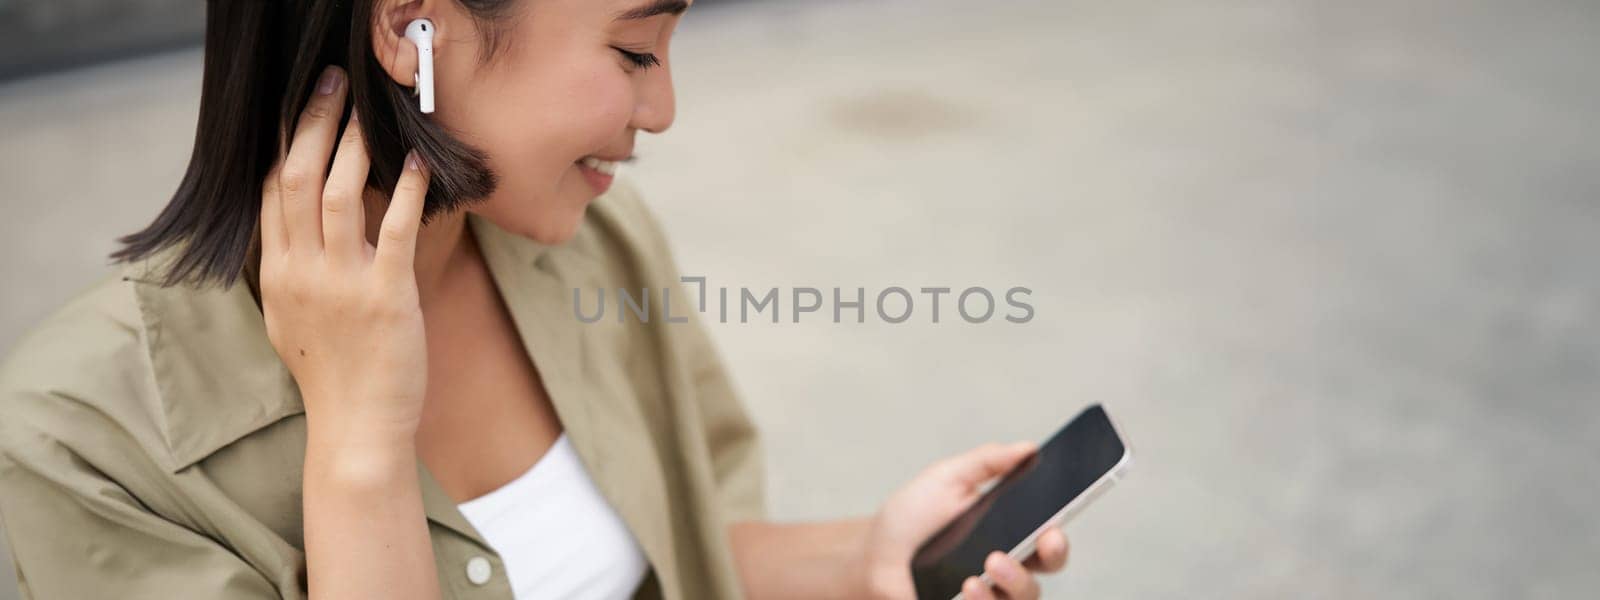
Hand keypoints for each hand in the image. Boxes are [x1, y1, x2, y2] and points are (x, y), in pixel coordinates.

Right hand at [259, 65, 432, 446]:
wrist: (356, 429)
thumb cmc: (334, 377)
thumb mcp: (292, 319)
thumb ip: (293, 272)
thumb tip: (300, 229)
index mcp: (276, 274)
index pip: (270, 191)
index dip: (285, 141)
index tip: (301, 106)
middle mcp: (300, 272)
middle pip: (294, 177)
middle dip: (314, 123)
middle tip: (333, 86)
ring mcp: (340, 283)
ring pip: (335, 193)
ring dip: (353, 145)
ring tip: (370, 114)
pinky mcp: (385, 296)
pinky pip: (390, 229)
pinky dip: (403, 190)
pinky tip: (416, 164)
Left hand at [861, 442, 1071, 598]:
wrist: (872, 555)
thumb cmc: (910, 519)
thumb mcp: (945, 480)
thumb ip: (985, 463)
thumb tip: (1027, 448)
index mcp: (1008, 536)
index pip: (1047, 542)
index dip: (1058, 538)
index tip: (1054, 529)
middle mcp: (1004, 571)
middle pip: (1044, 574)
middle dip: (1049, 559)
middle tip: (1038, 543)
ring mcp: (986, 596)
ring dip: (1012, 582)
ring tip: (987, 565)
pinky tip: (968, 586)